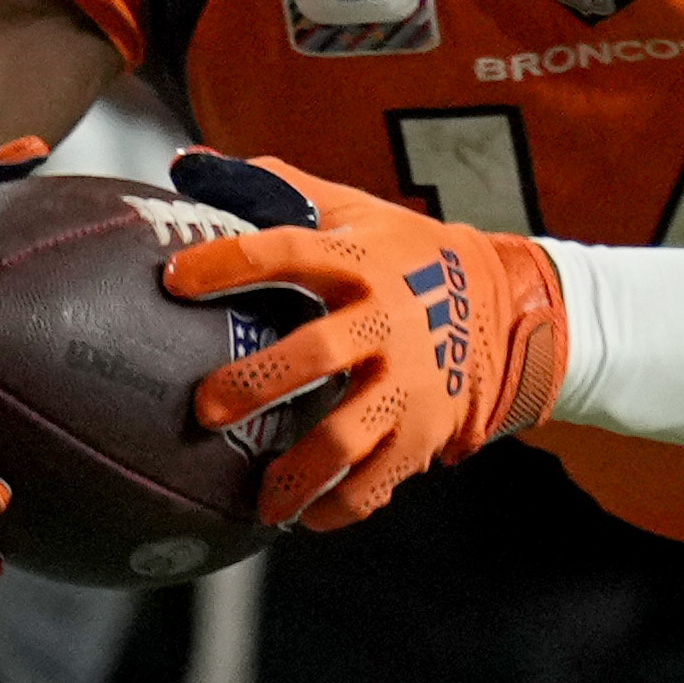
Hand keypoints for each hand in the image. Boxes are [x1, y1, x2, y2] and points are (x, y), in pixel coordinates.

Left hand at [157, 152, 567, 531]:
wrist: (509, 304)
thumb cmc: (408, 255)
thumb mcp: (356, 209)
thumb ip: (279, 188)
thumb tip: (189, 165)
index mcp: (363, 261)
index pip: (287, 252)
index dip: (229, 263)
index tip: (173, 279)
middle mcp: (389, 321)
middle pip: (319, 353)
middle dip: (259, 382)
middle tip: (207, 408)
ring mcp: (412, 380)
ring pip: (351, 432)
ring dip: (300, 469)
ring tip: (259, 500)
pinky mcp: (428, 427)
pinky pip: (384, 477)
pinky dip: (345, 504)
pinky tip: (307, 517)